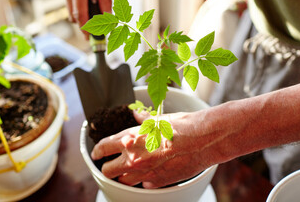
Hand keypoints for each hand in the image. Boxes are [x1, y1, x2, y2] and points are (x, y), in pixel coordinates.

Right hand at [59, 0, 111, 38]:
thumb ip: (106, 2)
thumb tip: (109, 20)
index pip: (80, 15)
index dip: (86, 29)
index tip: (91, 38)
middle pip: (74, 16)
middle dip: (86, 24)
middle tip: (98, 30)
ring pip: (72, 11)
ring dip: (83, 15)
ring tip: (96, 11)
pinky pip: (72, 3)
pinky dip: (81, 7)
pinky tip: (90, 2)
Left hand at [91, 111, 213, 188]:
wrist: (202, 140)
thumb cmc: (181, 127)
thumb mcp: (158, 119)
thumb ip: (143, 119)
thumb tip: (136, 113)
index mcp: (130, 139)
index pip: (103, 148)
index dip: (97, 151)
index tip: (97, 153)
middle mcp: (133, 158)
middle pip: (107, 171)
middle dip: (107, 167)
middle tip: (111, 163)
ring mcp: (144, 172)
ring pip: (123, 181)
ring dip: (123, 176)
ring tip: (129, 169)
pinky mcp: (157, 182)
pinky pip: (144, 185)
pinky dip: (144, 180)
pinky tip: (149, 172)